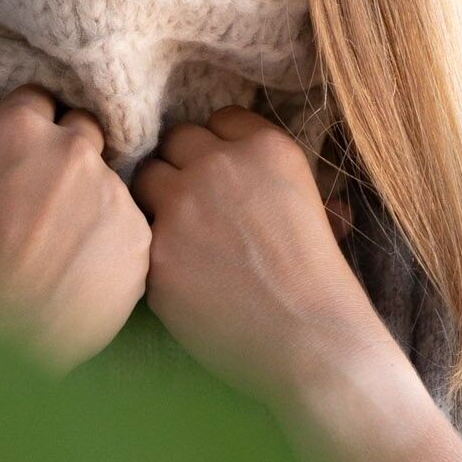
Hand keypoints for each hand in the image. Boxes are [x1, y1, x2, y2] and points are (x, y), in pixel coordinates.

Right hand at [0, 85, 151, 379]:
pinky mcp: (140, 237)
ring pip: (112, 181)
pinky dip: (114, 244)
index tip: (24, 156)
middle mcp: (72, 149)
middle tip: (48, 199)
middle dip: (70, 154)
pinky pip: (132, 228)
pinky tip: (84, 275)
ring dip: (95, 201)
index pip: (39, 100)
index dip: (31, 126)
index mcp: (16, 131)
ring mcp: (113, 191)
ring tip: (65, 248)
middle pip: (85, 130)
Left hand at [129, 106, 461, 461]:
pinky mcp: (155, 253)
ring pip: (144, 179)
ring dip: (157, 200)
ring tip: (180, 235)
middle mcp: (218, 165)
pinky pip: (139, 235)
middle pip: (174, 142)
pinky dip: (153, 250)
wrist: (311, 342)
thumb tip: (249, 171)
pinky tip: (179, 274)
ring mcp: (181, 207)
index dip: (219, 148)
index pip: (220, 119)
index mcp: (265, 146)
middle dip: (182, 167)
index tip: (225, 174)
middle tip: (195, 204)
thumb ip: (272, 178)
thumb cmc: (322, 282)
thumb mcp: (315, 207)